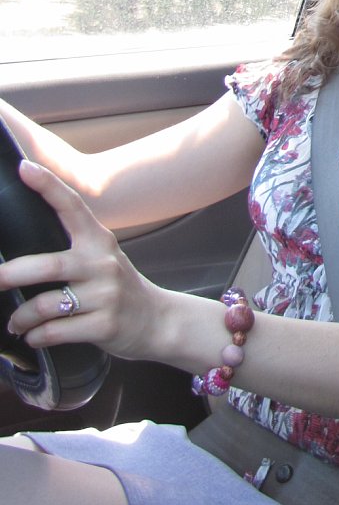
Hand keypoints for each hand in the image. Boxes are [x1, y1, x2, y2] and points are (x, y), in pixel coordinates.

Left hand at [0, 161, 164, 358]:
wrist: (158, 321)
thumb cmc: (118, 288)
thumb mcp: (103, 258)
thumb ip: (73, 247)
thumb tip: (19, 250)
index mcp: (98, 240)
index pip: (71, 206)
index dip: (47, 186)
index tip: (24, 168)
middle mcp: (103, 264)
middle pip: (48, 266)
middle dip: (12, 274)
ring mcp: (106, 296)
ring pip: (46, 305)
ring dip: (22, 317)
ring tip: (16, 322)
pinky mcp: (105, 325)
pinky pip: (56, 331)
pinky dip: (37, 336)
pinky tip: (35, 336)